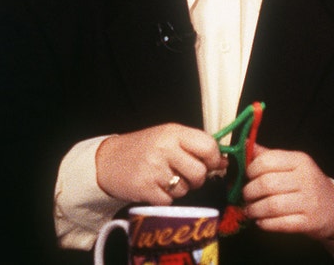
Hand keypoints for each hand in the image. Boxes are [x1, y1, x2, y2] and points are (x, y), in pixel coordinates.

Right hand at [95, 123, 226, 204]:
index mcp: (174, 132)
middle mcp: (165, 148)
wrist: (108, 160)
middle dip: (197, 179)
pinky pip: (169, 201)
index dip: (214, 159)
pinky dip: (164, 199)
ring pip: (186, 189)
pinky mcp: (145, 188)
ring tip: (165, 179)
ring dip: (179, 189)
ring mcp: (154, 169)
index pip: (208, 146)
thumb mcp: (168, 137)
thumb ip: (195, 146)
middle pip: (200, 172)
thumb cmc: (143, 148)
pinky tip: (155, 188)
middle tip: (185, 175)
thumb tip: (224, 161)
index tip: (211, 164)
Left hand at [242, 145, 333, 239]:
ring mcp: (309, 201)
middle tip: (245, 197)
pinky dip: (265, 223)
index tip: (246, 177)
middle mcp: (306, 179)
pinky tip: (261, 221)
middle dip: (249, 192)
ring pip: (271, 205)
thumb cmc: (306, 184)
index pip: (267, 161)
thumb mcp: (292, 165)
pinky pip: (280, 224)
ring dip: (254, 210)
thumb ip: (268, 156)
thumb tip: (243, 143)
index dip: (250, 170)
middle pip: (266, 184)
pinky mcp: (308, 222)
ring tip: (250, 210)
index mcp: (300, 160)